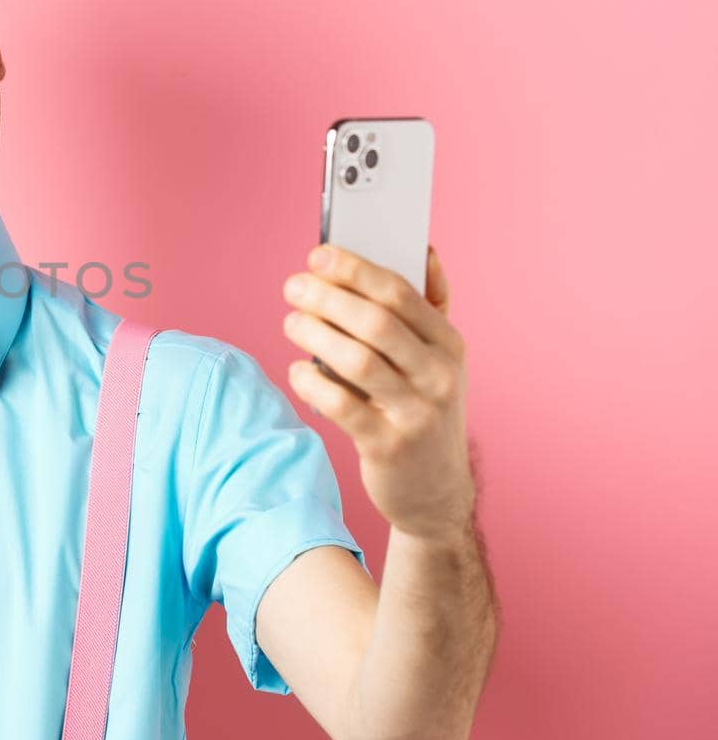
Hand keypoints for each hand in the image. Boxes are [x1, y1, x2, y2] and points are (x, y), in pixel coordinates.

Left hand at [279, 244, 474, 540]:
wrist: (436, 490)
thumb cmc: (423, 408)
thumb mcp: (438, 359)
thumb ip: (429, 306)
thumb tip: (422, 249)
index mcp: (449, 344)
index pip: (401, 293)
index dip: (356, 270)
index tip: (318, 255)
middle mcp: (439, 376)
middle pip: (377, 322)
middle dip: (328, 297)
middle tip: (293, 286)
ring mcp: (416, 413)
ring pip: (358, 361)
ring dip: (315, 335)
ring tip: (291, 322)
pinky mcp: (388, 446)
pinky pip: (341, 406)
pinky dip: (312, 383)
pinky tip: (297, 371)